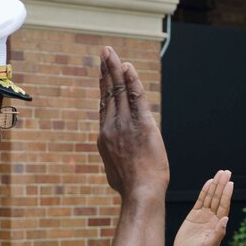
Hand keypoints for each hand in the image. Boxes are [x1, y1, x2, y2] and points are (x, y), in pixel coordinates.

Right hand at [97, 46, 169, 196]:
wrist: (140, 192)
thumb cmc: (129, 187)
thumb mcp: (114, 170)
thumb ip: (113, 157)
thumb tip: (115, 159)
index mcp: (104, 137)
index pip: (104, 106)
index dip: (104, 87)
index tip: (103, 73)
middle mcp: (111, 127)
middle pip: (109, 93)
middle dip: (106, 70)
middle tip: (104, 53)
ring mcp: (125, 124)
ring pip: (119, 91)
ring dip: (116, 69)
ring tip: (111, 53)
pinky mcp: (142, 124)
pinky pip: (136, 97)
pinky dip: (132, 81)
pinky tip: (128, 67)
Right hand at [173, 169, 232, 245]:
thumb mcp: (210, 244)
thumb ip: (219, 232)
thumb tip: (226, 219)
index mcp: (218, 223)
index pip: (224, 205)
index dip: (227, 194)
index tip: (230, 183)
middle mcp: (212, 217)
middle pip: (218, 198)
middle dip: (222, 185)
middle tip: (227, 172)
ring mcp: (204, 215)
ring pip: (210, 196)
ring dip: (215, 185)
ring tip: (220, 173)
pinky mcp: (194, 214)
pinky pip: (201, 200)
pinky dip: (205, 191)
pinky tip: (209, 182)